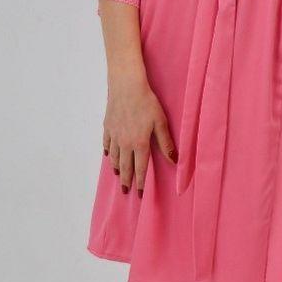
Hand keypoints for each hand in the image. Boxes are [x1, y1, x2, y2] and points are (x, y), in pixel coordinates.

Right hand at [102, 63, 176, 197]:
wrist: (126, 87)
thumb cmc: (147, 102)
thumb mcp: (161, 122)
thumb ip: (166, 143)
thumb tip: (174, 161)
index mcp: (139, 144)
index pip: (140, 168)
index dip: (140, 183)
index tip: (139, 195)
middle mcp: (125, 143)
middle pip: (125, 166)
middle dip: (126, 180)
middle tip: (125, 191)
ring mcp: (114, 135)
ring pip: (114, 157)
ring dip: (117, 167)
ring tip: (118, 175)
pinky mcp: (107, 126)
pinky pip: (107, 143)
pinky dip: (108, 151)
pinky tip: (109, 154)